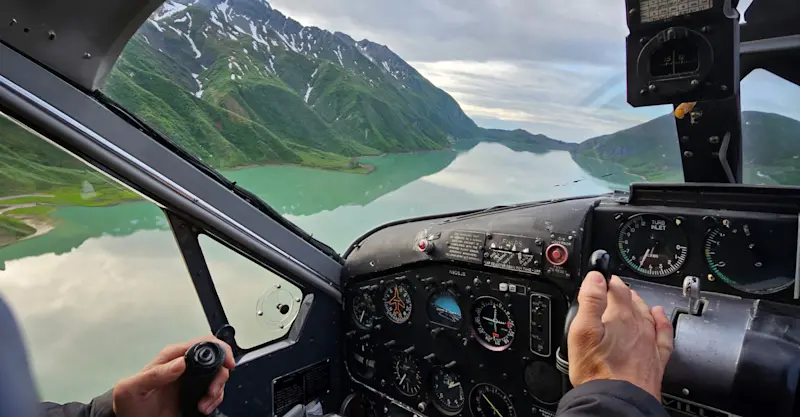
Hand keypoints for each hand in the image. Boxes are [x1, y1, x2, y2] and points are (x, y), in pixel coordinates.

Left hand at [112, 335, 234, 416]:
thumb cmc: (128, 407)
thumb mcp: (132, 389)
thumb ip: (154, 374)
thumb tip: (179, 362)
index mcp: (170, 358)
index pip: (202, 343)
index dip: (220, 350)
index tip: (226, 364)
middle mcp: (181, 366)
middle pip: (215, 359)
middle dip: (220, 375)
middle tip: (212, 391)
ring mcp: (189, 380)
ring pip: (217, 376)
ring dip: (217, 391)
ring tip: (205, 404)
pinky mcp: (193, 394)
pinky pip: (213, 392)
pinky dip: (214, 400)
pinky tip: (204, 407)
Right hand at [567, 272, 673, 399]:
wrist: (618, 401)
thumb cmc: (597, 371)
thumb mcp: (582, 331)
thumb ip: (590, 301)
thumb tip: (595, 277)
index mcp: (619, 316)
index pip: (615, 287)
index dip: (605, 280)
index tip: (598, 277)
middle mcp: (638, 326)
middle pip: (631, 299)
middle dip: (620, 291)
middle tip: (609, 289)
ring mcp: (649, 342)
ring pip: (647, 313)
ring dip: (638, 302)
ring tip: (631, 297)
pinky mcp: (656, 358)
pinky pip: (664, 333)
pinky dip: (662, 321)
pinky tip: (660, 317)